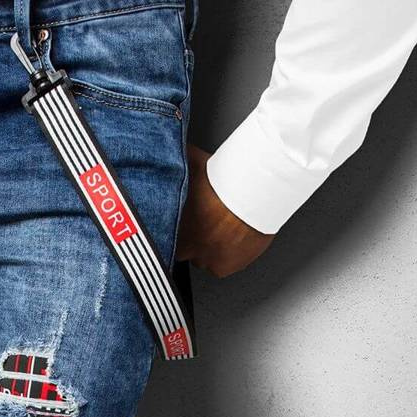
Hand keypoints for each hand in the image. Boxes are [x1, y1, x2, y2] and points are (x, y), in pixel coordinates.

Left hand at [177, 145, 273, 276]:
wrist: (252, 196)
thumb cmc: (223, 181)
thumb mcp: (193, 164)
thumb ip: (177, 161)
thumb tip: (167, 149)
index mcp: (173, 226)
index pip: (164, 235)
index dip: (176, 227)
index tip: (186, 219)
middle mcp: (185, 247)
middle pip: (184, 250)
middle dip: (192, 239)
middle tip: (207, 223)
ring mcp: (204, 259)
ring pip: (203, 258)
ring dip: (210, 247)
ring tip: (223, 228)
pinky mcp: (223, 267)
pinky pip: (222, 266)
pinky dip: (228, 255)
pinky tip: (234, 238)